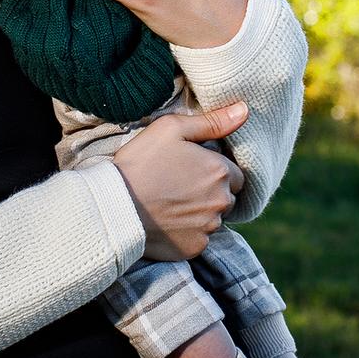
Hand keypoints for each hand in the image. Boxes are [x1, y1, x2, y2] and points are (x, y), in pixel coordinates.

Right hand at [110, 101, 246, 260]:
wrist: (114, 206)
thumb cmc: (141, 162)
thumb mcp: (172, 128)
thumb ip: (212, 121)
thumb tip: (244, 109)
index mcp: (220, 170)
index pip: (235, 174)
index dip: (215, 171)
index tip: (192, 170)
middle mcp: (221, 201)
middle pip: (227, 197)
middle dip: (211, 192)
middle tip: (180, 187)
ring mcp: (209, 227)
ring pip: (214, 219)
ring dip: (200, 213)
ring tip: (171, 204)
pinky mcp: (195, 247)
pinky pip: (200, 239)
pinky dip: (188, 232)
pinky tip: (167, 222)